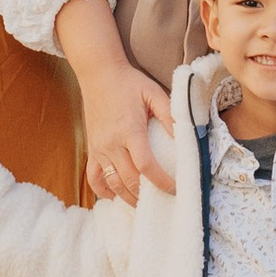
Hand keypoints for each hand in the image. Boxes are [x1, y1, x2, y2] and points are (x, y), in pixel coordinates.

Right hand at [80, 56, 175, 204]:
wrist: (99, 73)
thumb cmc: (129, 83)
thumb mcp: (153, 92)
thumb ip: (170, 114)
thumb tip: (184, 136)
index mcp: (129, 130)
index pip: (146, 166)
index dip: (162, 182)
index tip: (176, 189)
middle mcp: (111, 144)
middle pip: (129, 180)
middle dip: (147, 195)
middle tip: (164, 200)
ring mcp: (98, 149)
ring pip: (112, 184)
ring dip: (129, 198)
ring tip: (145, 203)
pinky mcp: (91, 150)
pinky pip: (94, 179)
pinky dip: (104, 191)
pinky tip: (117, 195)